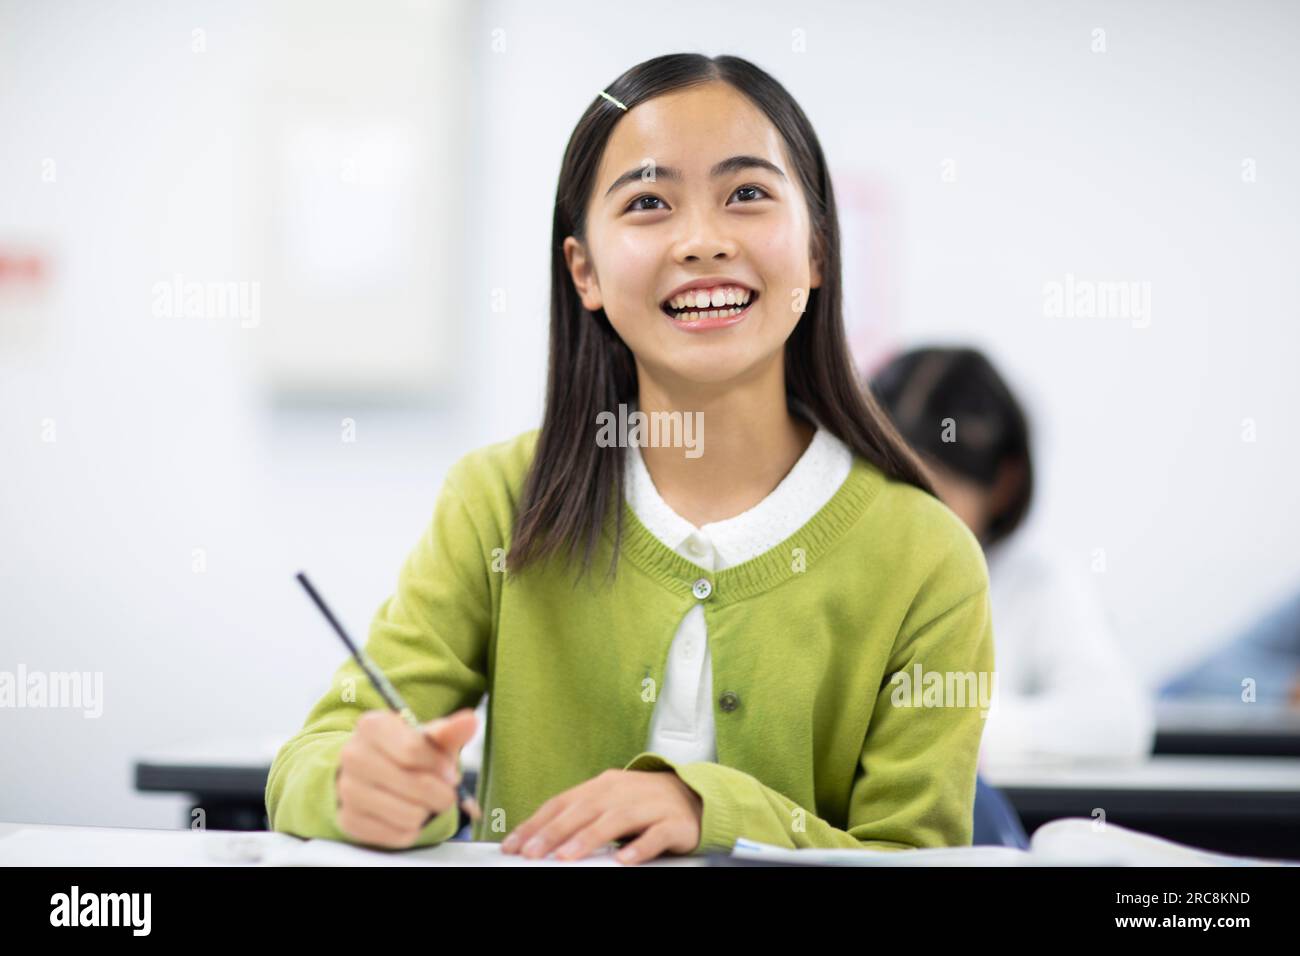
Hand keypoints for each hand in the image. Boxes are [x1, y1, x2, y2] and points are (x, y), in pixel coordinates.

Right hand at [335, 707, 477, 848]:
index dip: (440, 765)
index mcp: (372, 726)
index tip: (451, 773)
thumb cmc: (405, 751)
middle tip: (445, 791)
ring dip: (427, 812)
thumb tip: (470, 721)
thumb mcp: (428, 737)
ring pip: (409, 814)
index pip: (412, 749)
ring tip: (424, 801)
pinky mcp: (349, 820)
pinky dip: (412, 829)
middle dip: (441, 792)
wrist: (371, 773)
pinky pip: (398, 834)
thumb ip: (450, 731)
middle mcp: (353, 756)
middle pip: (415, 784)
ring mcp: (347, 790)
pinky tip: (407, 812)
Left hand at [500, 768, 702, 864]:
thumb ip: (579, 816)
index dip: (536, 823)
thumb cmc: (642, 804)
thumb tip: (538, 838)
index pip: (563, 802)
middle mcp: (624, 791)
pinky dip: (639, 847)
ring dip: (589, 837)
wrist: (694, 797)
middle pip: (585, 809)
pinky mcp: (674, 822)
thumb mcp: (608, 803)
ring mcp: (650, 805)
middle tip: (531, 852)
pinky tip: (623, 860)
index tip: (513, 845)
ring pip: (616, 819)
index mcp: (602, 785)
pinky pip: (656, 835)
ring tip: (566, 856)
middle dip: (554, 831)